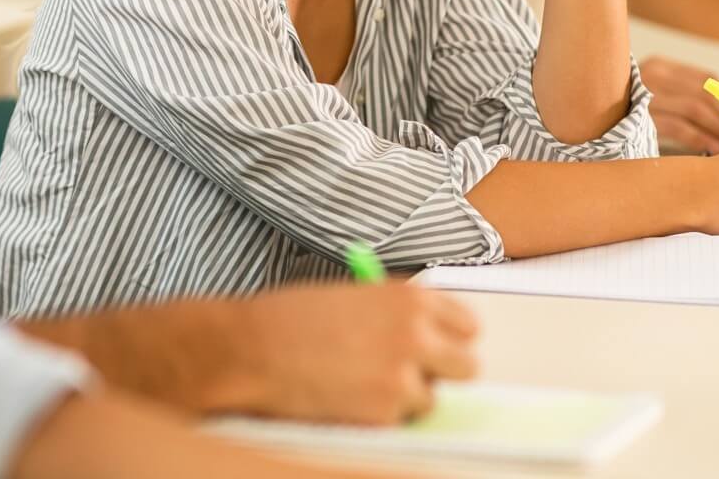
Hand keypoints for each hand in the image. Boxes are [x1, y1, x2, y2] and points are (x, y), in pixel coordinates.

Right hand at [232, 282, 478, 424]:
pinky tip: (345, 397)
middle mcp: (416, 335)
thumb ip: (396, 313)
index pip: (468, 325)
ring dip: (405, 397)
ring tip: (362, 383)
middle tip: (408, 373)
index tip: (434, 344)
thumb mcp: (355, 297)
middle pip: (467, 366)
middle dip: (441, 372)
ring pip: (432, 400)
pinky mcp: (384, 415)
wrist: (250, 349)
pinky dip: (378, 416)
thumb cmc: (291, 317)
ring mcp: (402, 378)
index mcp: (410, 298)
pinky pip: (398, 421)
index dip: (448, 337)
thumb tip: (428, 337)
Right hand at [640, 56, 718, 152]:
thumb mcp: (658, 99)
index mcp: (661, 66)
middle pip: (705, 93)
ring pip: (696, 109)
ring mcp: (643, 95)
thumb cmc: (631, 116)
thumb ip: (690, 100)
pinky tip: (715, 149)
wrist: (590, 132)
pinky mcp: (639, 118)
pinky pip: (679, 127)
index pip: (708, 79)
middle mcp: (652, 75)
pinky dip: (701, 139)